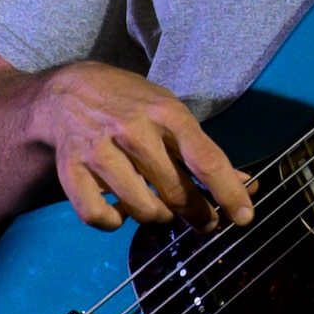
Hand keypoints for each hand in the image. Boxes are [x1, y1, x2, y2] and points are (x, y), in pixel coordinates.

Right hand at [30, 62, 254, 232]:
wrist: (66, 91)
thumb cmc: (130, 103)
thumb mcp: (170, 113)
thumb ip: (203, 149)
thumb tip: (247, 183)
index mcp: (165, 112)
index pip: (205, 159)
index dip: (229, 192)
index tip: (245, 216)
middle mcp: (133, 130)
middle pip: (176, 191)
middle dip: (198, 214)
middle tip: (205, 220)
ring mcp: (99, 150)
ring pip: (143, 209)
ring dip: (160, 218)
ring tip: (162, 211)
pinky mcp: (71, 170)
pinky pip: (99, 216)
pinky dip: (115, 222)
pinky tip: (121, 211)